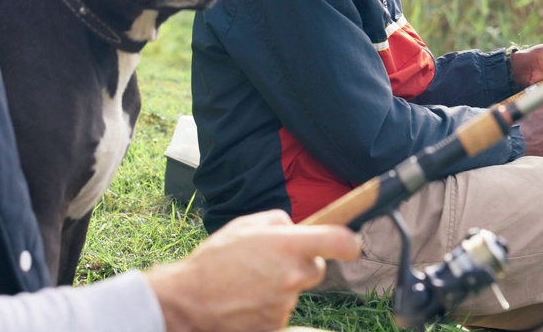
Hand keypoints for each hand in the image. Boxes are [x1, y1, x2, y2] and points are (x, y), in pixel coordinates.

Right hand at [145, 210, 361, 331]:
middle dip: (302, 263)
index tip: (353, 244)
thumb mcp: (246, 225)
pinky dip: (269, 303)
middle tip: (274, 261)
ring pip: (296, 289)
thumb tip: (296, 227)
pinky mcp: (277, 323)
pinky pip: (282, 309)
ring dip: (282, 285)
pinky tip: (247, 297)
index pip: (340, 242)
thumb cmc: (216, 259)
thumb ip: (278, 221)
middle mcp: (292, 275)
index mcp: (289, 246)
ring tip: (250, 280)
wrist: (190, 300)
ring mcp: (286, 303)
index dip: (351, 242)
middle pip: (317, 269)